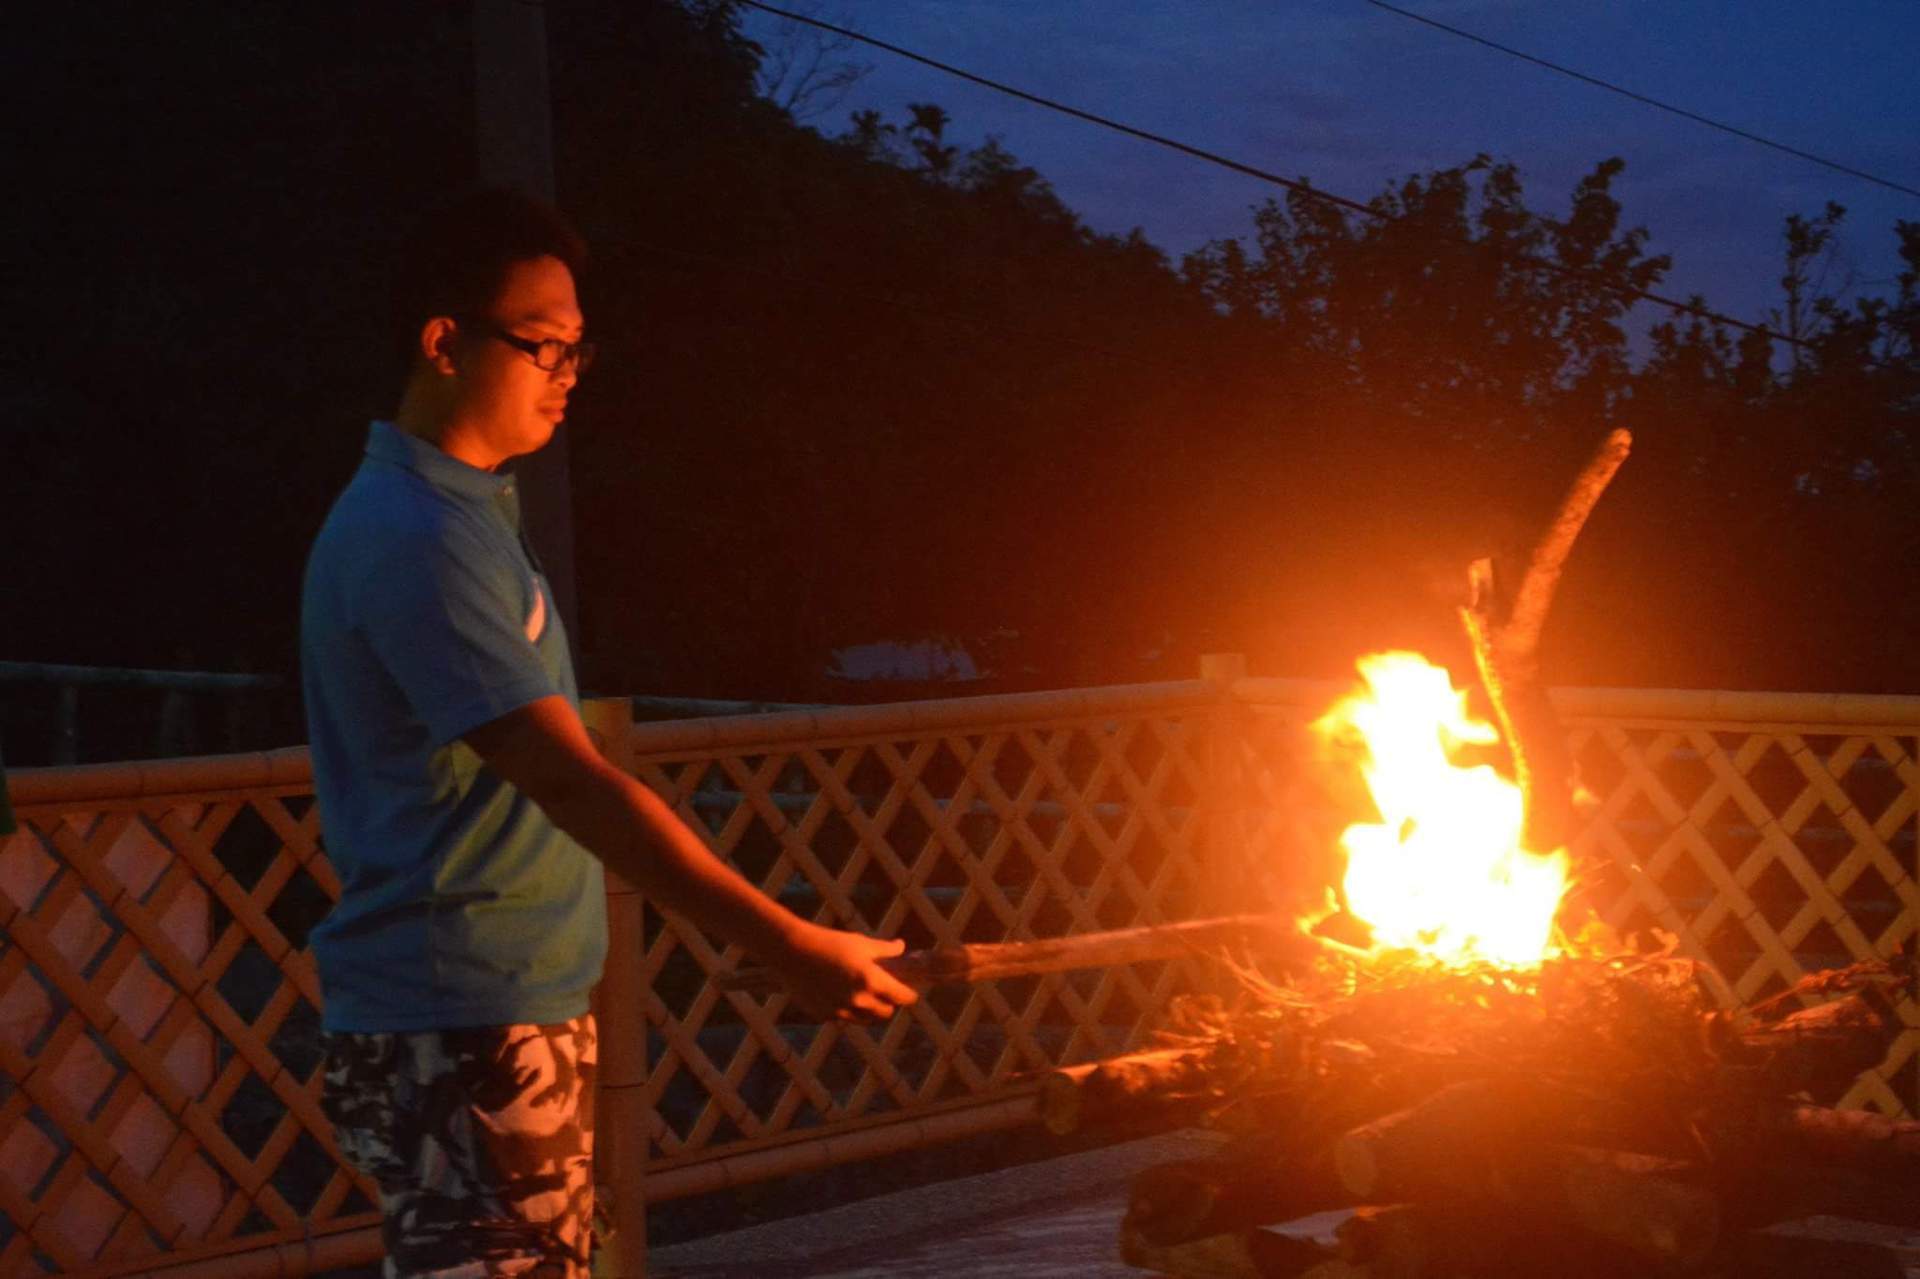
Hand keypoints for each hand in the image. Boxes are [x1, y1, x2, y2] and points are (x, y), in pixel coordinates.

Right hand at [776, 922, 920, 1023]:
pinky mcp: (825, 1015)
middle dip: (890, 1004)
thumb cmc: (830, 942)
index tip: (910, 993)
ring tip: (866, 996)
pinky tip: (842, 995)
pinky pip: (844, 1018)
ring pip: (866, 1020)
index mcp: (871, 980)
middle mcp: (858, 1000)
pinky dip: (848, 1011)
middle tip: (887, 993)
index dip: (909, 995)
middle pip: (886, 1013)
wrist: (793, 951)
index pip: (902, 997)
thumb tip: (901, 947)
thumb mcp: (861, 942)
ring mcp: (841, 1010)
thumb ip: (885, 949)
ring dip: (870, 1011)